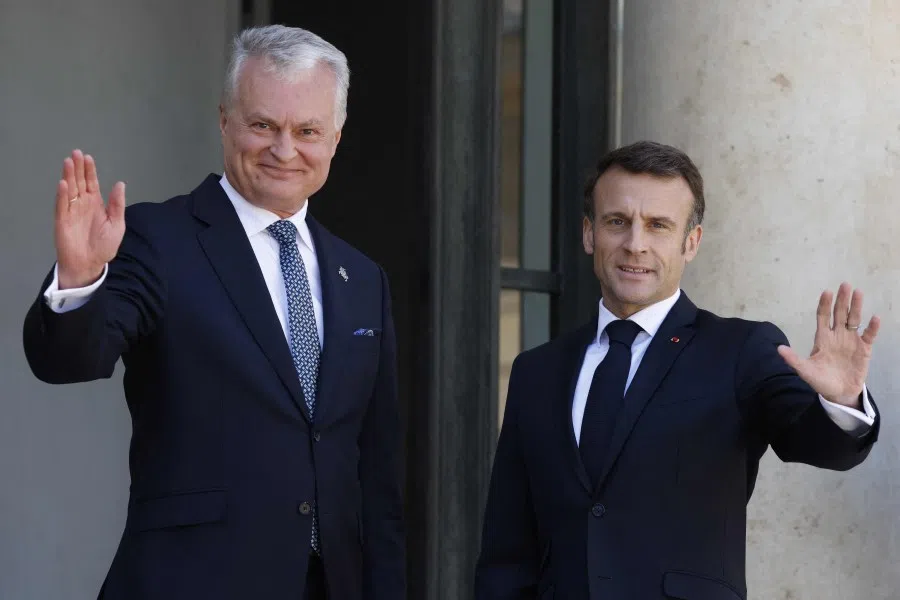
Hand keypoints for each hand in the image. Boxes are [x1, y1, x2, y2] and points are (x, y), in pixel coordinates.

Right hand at [55, 150, 125, 288]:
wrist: (90, 264)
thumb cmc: (104, 246)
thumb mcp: (117, 224)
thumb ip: (117, 204)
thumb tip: (120, 183)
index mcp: (96, 204)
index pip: (91, 183)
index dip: (89, 170)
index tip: (88, 157)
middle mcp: (82, 204)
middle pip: (79, 182)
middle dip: (77, 168)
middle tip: (76, 153)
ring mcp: (71, 211)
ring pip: (69, 189)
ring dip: (68, 176)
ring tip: (68, 162)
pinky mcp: (62, 220)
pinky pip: (62, 205)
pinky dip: (62, 194)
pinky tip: (64, 183)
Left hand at [777, 283, 879, 408]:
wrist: (838, 394)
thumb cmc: (820, 380)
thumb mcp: (805, 370)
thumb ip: (794, 360)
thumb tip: (778, 349)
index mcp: (822, 338)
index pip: (823, 316)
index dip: (824, 304)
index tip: (826, 292)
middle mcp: (837, 335)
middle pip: (839, 314)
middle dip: (842, 300)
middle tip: (845, 285)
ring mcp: (851, 341)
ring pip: (854, 320)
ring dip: (856, 307)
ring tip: (858, 292)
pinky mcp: (864, 349)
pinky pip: (868, 335)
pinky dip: (872, 327)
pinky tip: (874, 318)